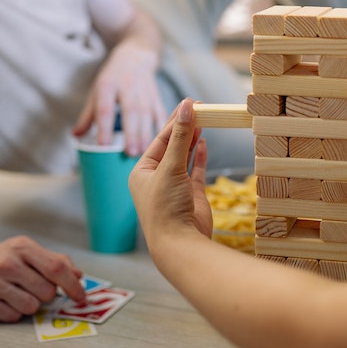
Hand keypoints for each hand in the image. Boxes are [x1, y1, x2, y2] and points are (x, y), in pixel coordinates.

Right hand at [0, 236, 85, 322]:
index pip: (56, 268)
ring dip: (30, 304)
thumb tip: (78, 276)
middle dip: (47, 295)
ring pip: (32, 307)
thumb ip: (56, 261)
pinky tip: (5, 300)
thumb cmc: (6, 259)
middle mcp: (7, 263)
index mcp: (23, 247)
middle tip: (34, 287)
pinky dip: (14, 312)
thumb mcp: (29, 251)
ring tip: (18, 293)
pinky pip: (13, 317)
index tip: (80, 297)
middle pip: (47, 292)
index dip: (72, 285)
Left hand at [74, 42, 166, 156]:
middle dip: (131, 133)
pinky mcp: (156, 95)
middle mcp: (127, 86)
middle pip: (130, 111)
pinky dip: (161, 127)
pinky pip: (160, 112)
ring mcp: (144, 90)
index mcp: (107, 85)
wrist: (135, 56)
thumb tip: (75, 136)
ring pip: (147, 113)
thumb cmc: (112, 78)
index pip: (105, 108)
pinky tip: (161, 142)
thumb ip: (88, 115)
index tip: (103, 146)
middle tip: (130, 153)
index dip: (104, 127)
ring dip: (146, 134)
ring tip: (143, 152)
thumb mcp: (96, 91)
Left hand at [129, 99, 211, 257]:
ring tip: (204, 120)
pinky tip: (204, 142)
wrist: (180, 244)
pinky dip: (200, 155)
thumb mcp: (170, 167)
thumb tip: (186, 108)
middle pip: (172, 146)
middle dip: (185, 127)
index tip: (190, 104)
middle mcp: (156, 178)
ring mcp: (175, 186)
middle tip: (200, 108)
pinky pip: (196, 170)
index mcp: (142, 172)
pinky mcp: (192, 194)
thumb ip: (181, 137)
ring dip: (193, 139)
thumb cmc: (165, 208)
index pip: (160, 139)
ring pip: (185, 156)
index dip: (176, 121)